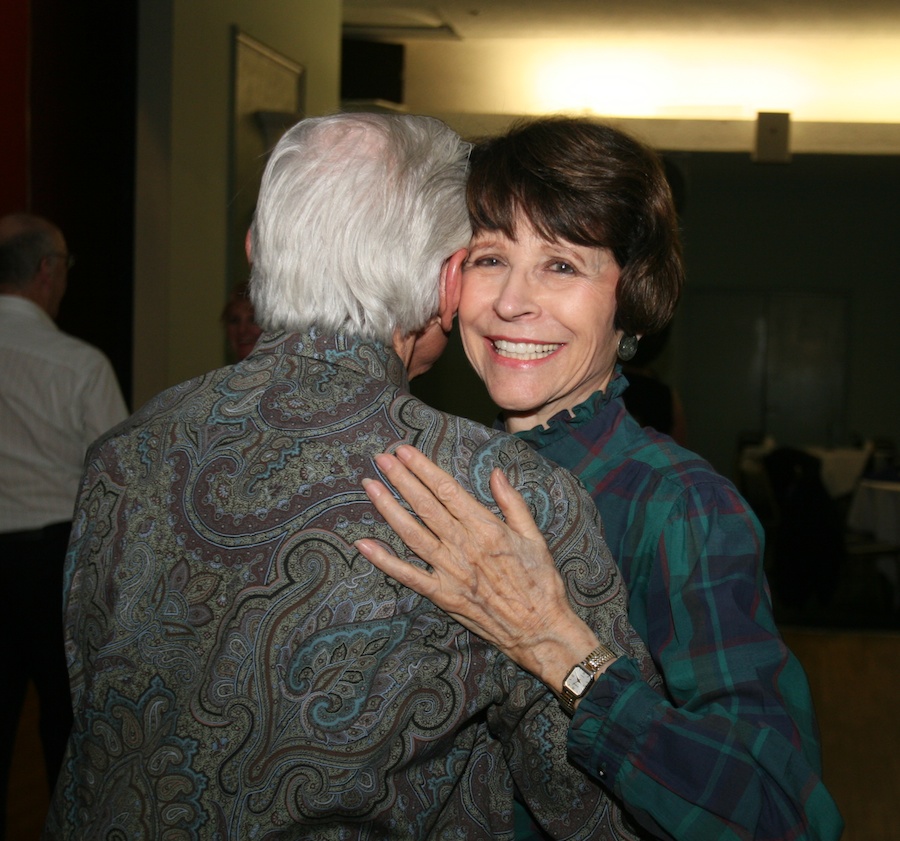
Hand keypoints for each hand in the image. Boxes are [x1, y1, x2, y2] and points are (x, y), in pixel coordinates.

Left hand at [355, 445, 604, 690]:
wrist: (540, 629)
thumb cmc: (540, 581)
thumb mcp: (534, 536)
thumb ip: (512, 502)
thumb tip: (496, 472)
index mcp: (486, 527)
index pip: (447, 490)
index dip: (423, 468)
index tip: (405, 451)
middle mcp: (464, 545)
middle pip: (425, 505)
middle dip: (401, 479)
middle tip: (381, 458)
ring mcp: (450, 571)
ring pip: (411, 533)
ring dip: (388, 508)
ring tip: (369, 486)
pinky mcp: (442, 595)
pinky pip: (407, 575)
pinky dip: (384, 560)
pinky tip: (363, 545)